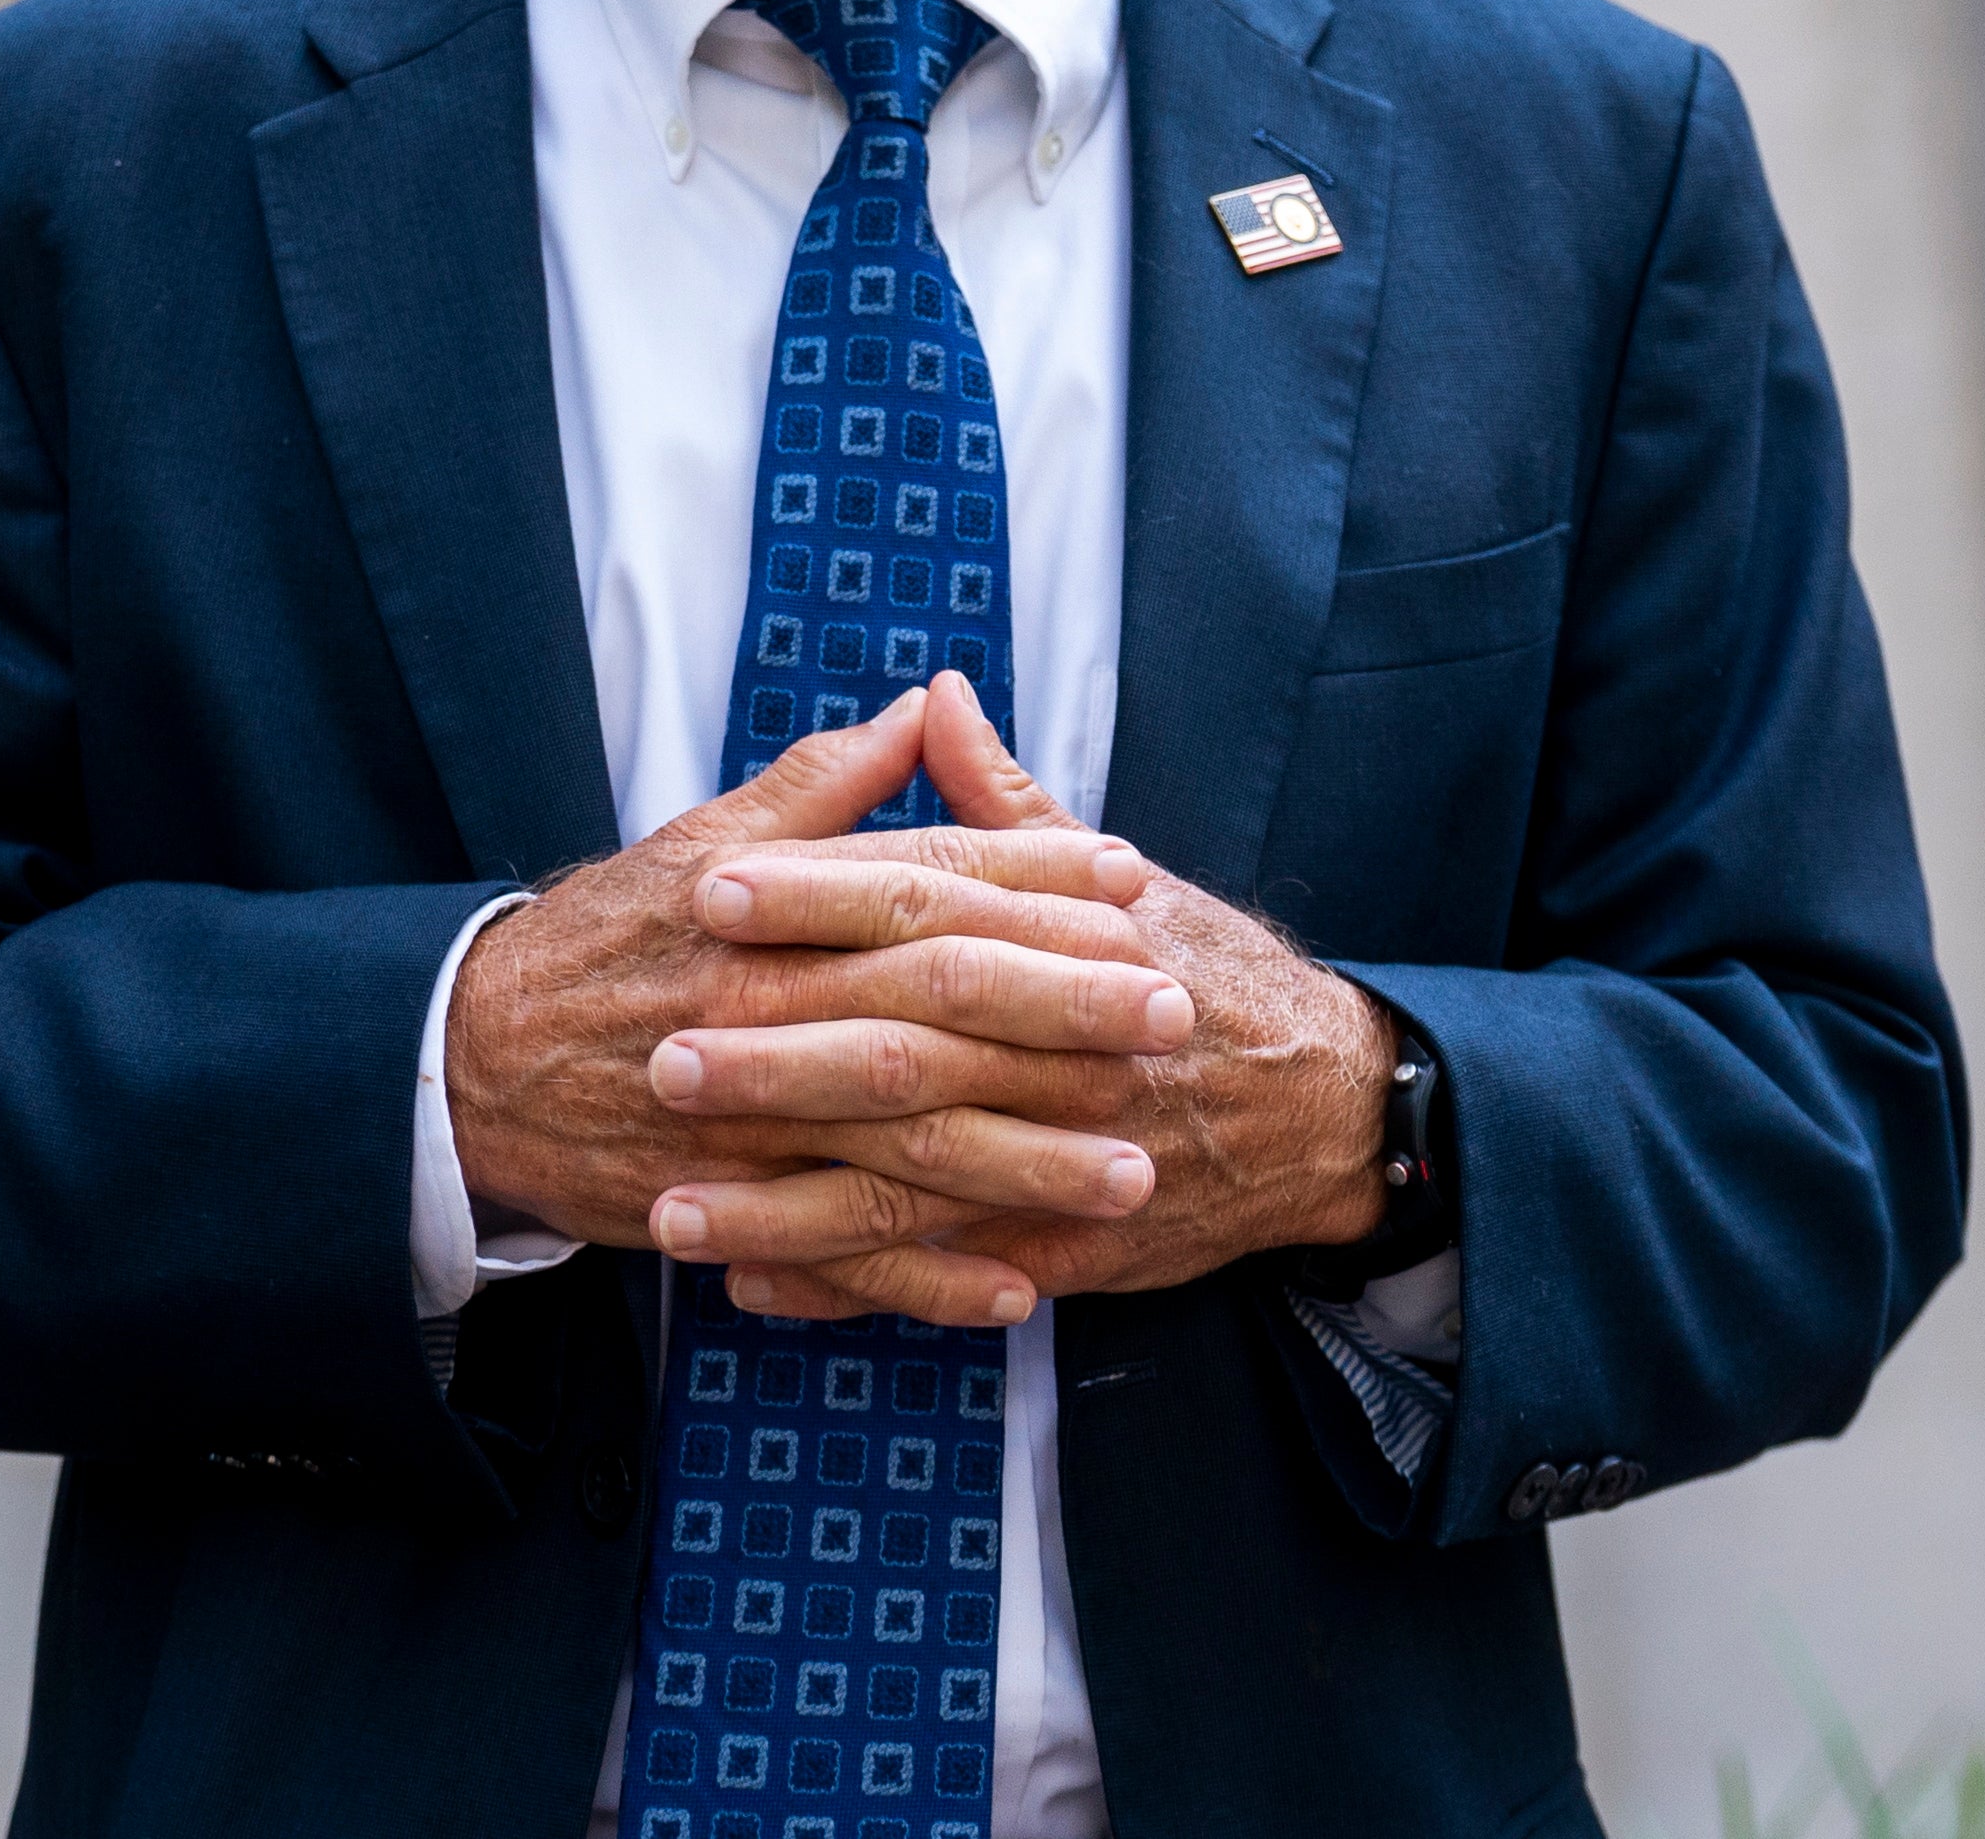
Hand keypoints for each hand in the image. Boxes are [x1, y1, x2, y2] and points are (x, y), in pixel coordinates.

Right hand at [446, 682, 1194, 1331]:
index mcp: (769, 911)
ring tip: (1132, 1170)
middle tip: (1171, 1013)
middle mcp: (767, 1010)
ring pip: (906, 1144)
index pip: (923, 885)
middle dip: (1062, 1013)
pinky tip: (1021, 1286)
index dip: (1032, 881)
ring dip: (1026, 1161)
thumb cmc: (602, 941)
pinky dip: (931, 1279)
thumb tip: (924, 707)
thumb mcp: (700, 841)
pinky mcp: (729, 1206)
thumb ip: (821, 785)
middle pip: (936, 1009)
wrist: (471, 1062)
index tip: (1132, 879)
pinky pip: (844, 1254)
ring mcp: (750, 1120)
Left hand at [668, 679, 1397, 1323]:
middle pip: (902, 1048)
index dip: (814, 895)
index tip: (711, 888)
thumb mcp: (1117, 882)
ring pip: (904, 1184)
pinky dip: (844, 1286)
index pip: (924, 902)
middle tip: (663, 1052)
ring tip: (670, 1205)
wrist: (1321, 1110)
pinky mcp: (1063, 1247)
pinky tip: (751, 1282)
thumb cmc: (1205, 978)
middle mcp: (1059, 1052)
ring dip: (781, 1202)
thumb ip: (1006, 805)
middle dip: (776, 1057)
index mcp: (1065, 940)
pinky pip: (939, 1274)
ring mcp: (1060, 1161)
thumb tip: (935, 699)